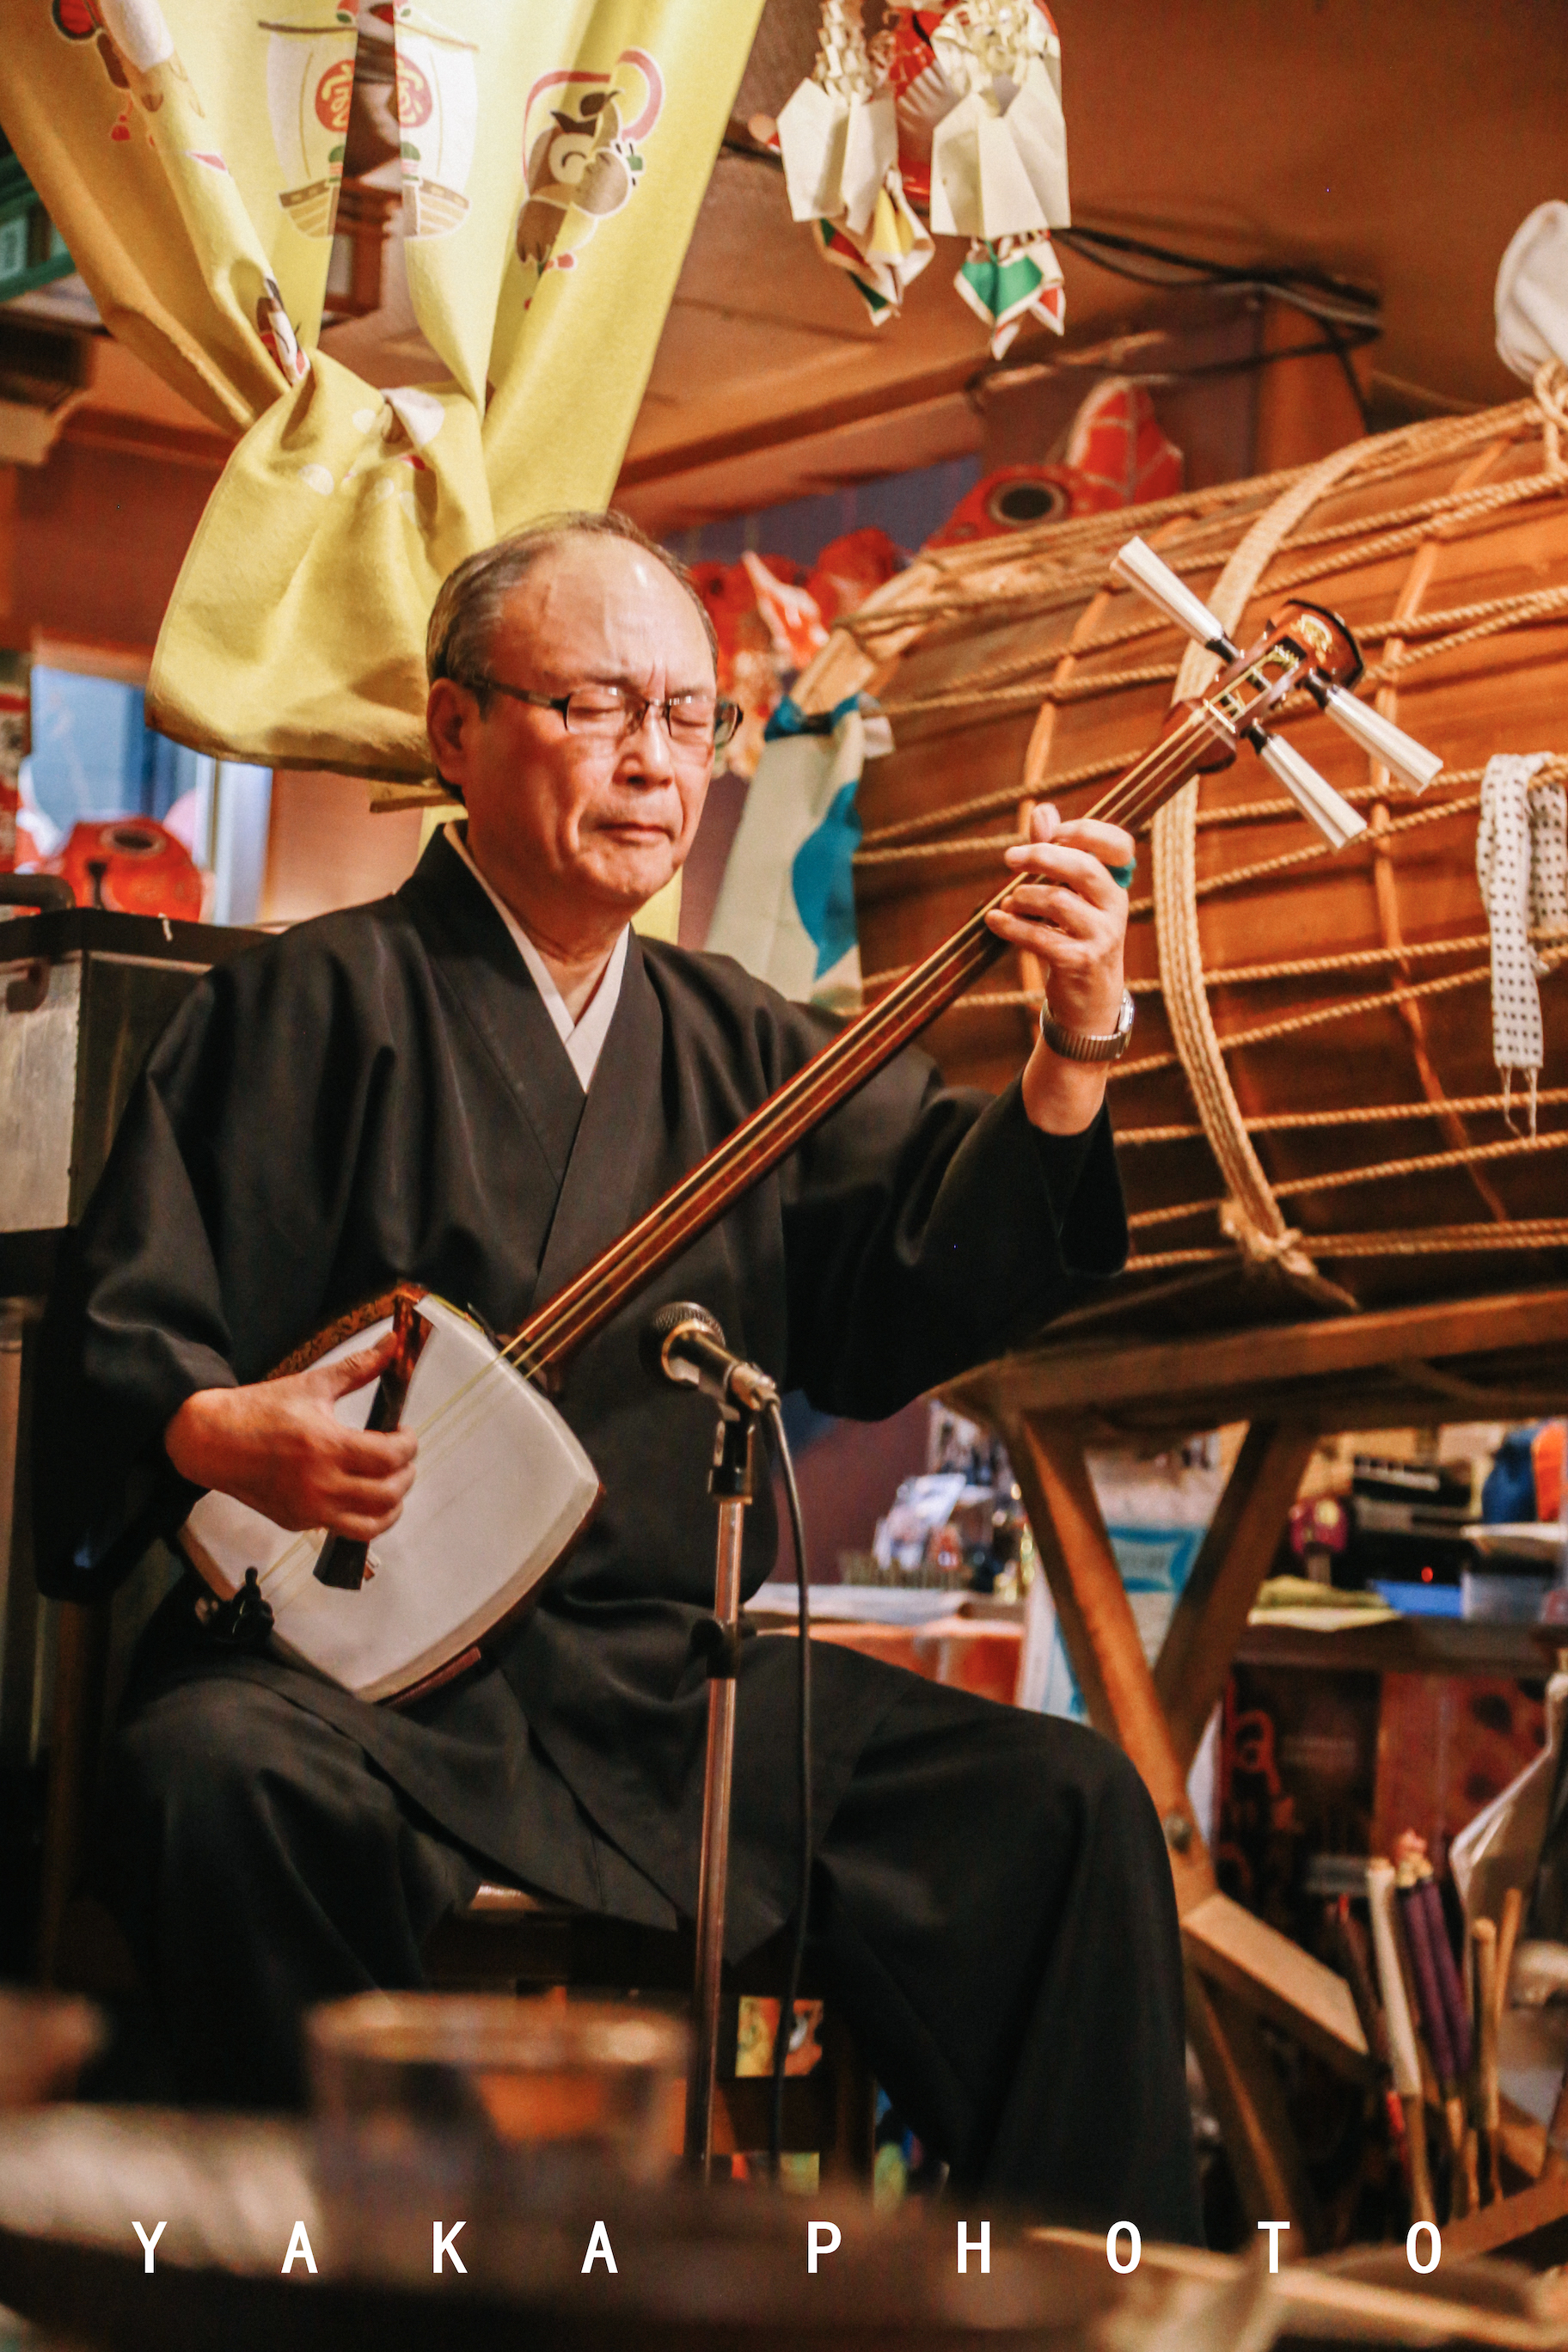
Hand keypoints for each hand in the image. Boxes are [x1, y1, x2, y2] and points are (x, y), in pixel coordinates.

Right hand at [165, 1330, 418, 1539]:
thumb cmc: (259, 1410)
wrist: (211, 1441)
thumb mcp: (311, 1384)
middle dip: (406, 1475)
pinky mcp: (297, 1523)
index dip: (408, 1444)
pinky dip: (362, 1515)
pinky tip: (360, 1494)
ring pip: (372, 1525)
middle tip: (402, 1458)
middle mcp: (320, 1486)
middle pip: (388, 1495)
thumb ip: (358, 1368)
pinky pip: (343, 1529)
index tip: (404, 1433)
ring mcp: (309, 1510)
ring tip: (390, 1483)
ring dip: (391, 1506)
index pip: (391, 1457)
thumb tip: (392, 1343)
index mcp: (326, 1447)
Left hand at [984, 802, 1133, 1135]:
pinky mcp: (1079, 963)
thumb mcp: (1071, 896)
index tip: (1052, 831)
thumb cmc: (1075, 939)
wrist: (1088, 1003)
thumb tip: (1042, 810)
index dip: (1087, 830)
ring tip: (1008, 902)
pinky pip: (1041, 937)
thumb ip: (1055, 853)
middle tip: (1010, 858)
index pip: (1119, 846)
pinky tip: (996, 921)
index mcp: (1116, 886)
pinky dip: (1012, 926)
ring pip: (1059, 902)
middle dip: (1042, 856)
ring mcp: (1101, 937)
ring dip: (1024, 897)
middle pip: (1084, 868)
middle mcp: (1115, 908)